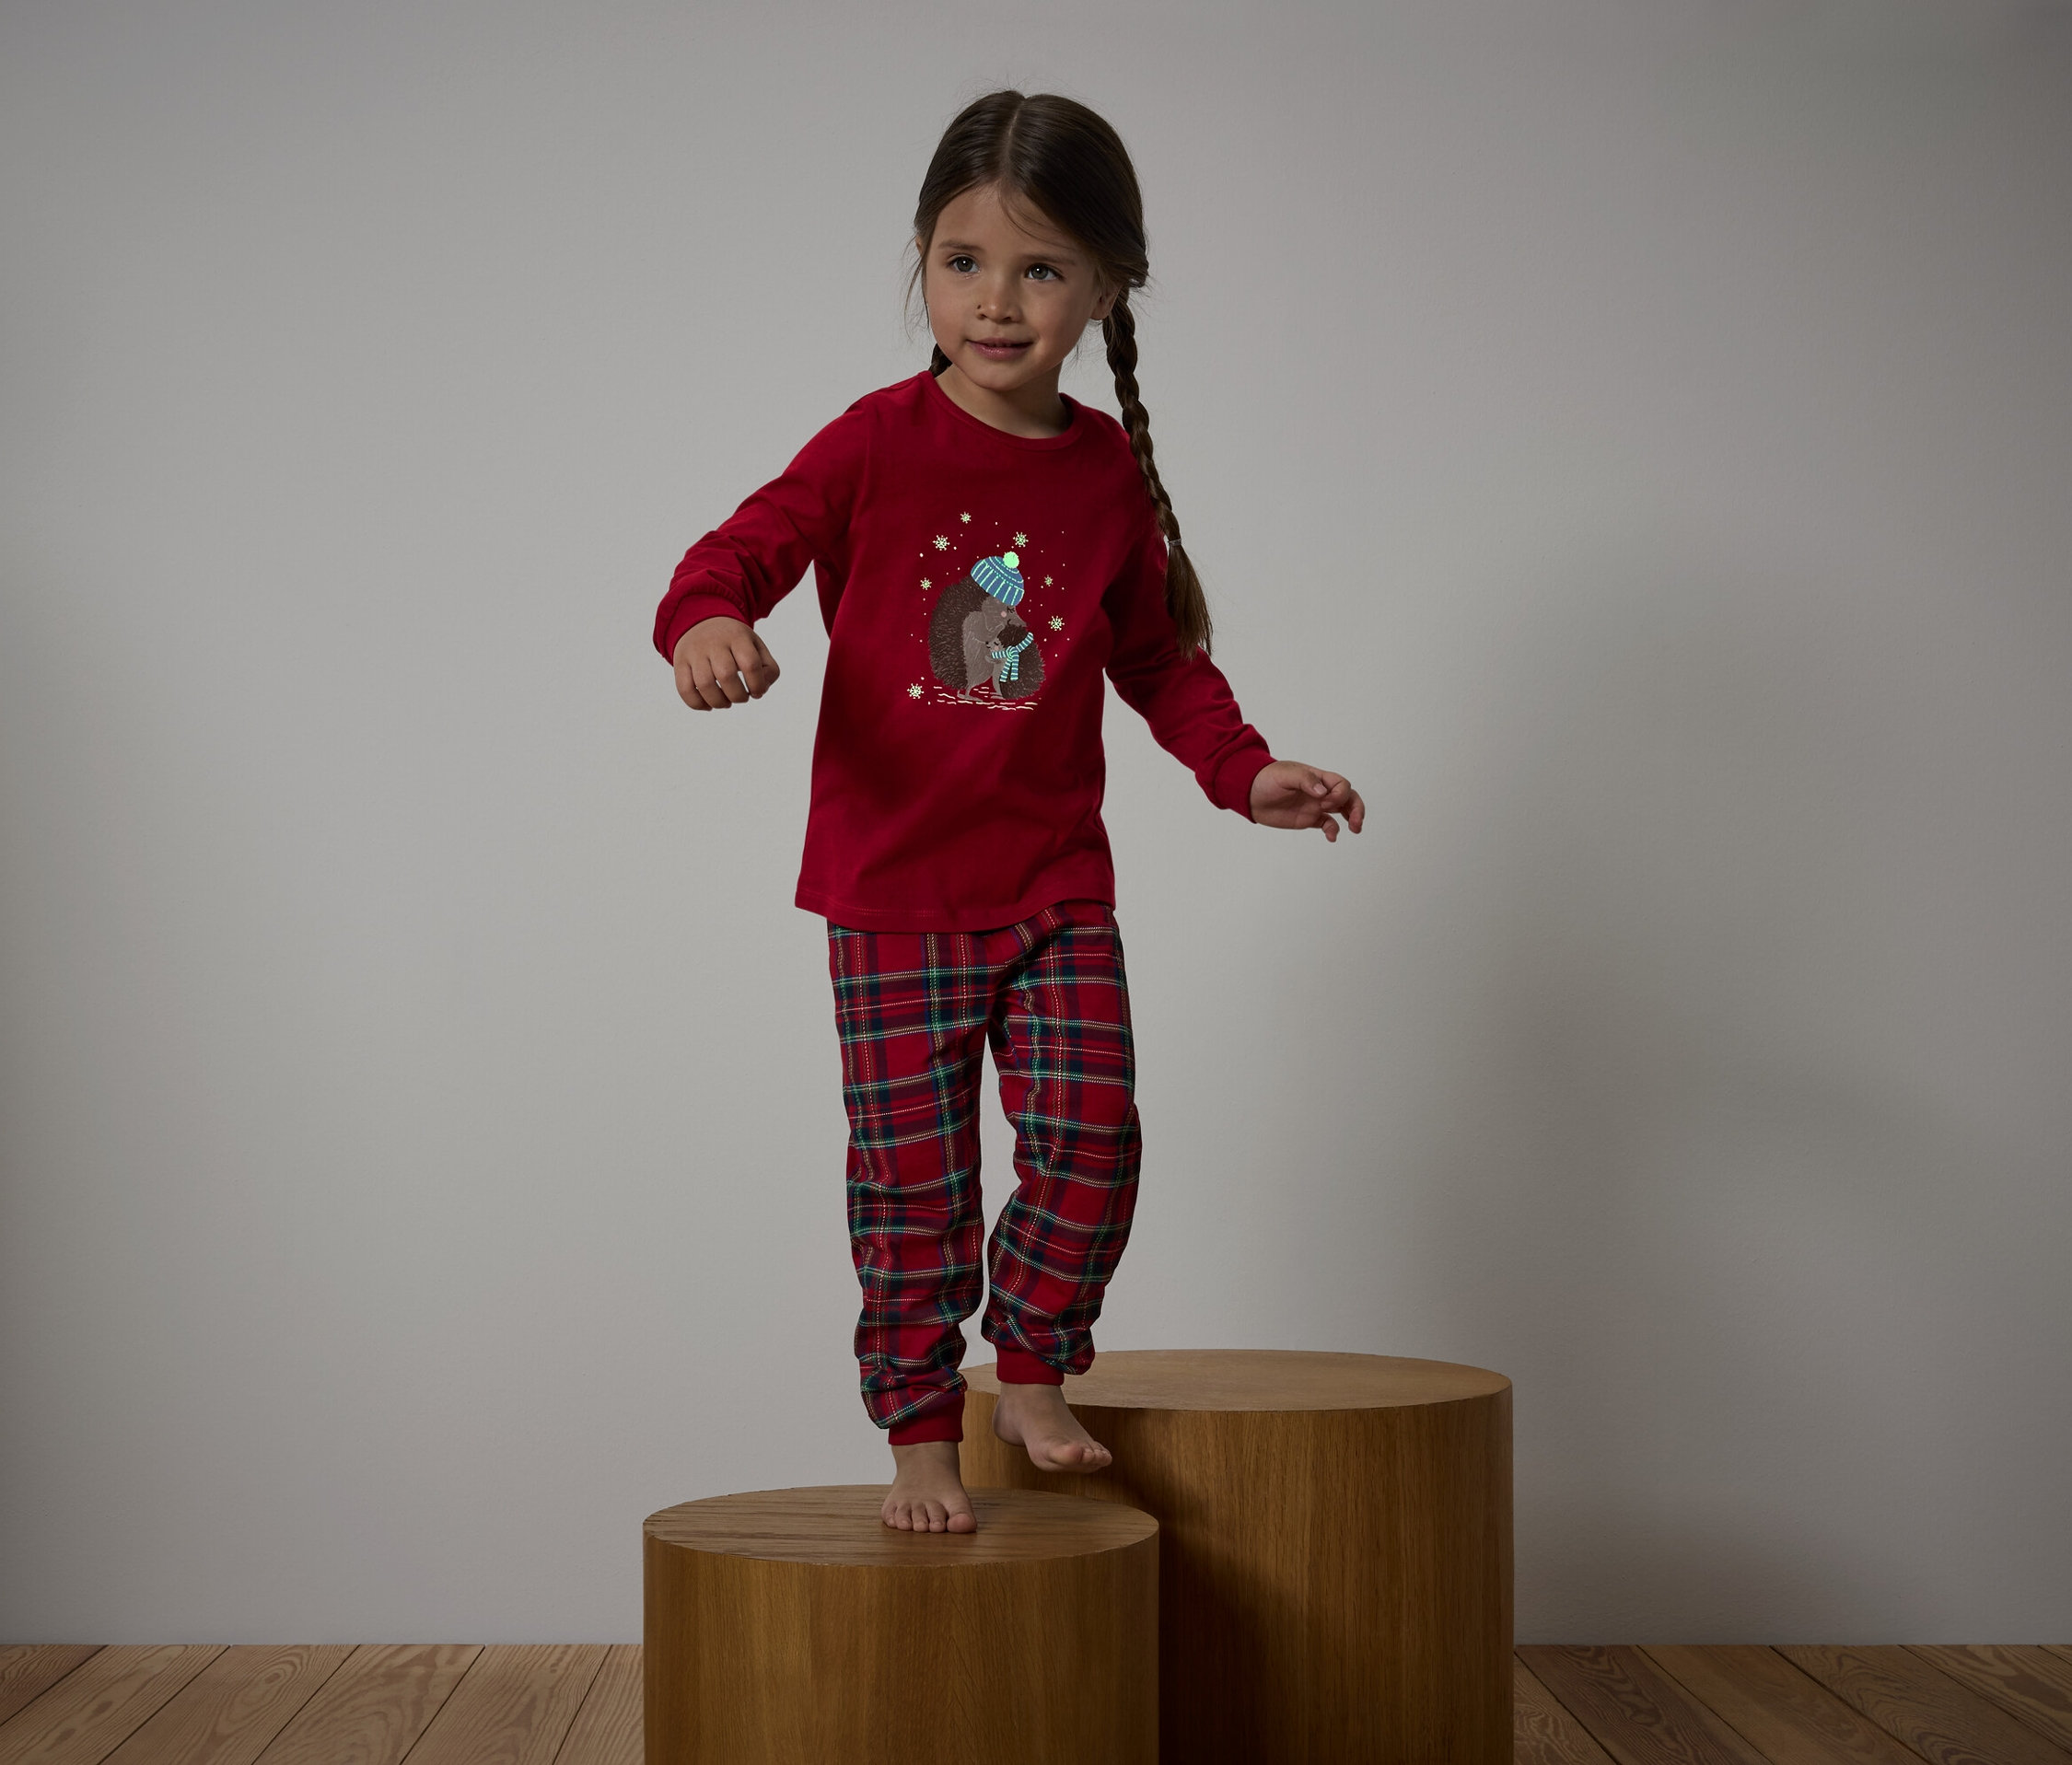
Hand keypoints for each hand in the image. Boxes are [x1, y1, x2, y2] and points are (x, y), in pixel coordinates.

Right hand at [674, 615, 779, 709]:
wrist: (701, 620)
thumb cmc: (735, 642)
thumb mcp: (756, 646)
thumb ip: (768, 669)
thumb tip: (761, 690)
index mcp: (737, 636)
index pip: (750, 664)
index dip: (757, 685)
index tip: (757, 691)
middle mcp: (714, 642)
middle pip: (726, 675)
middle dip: (738, 696)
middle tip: (741, 697)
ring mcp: (694, 652)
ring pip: (704, 684)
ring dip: (719, 703)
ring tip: (726, 702)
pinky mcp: (680, 662)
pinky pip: (685, 689)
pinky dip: (698, 704)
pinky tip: (709, 705)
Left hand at [1249, 760, 1364, 841]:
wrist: (1250, 794)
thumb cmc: (1267, 778)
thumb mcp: (1285, 774)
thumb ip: (1305, 780)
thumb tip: (1323, 792)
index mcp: (1318, 778)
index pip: (1341, 784)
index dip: (1339, 794)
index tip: (1323, 801)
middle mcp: (1321, 792)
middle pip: (1348, 797)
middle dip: (1357, 808)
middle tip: (1356, 822)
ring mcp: (1316, 806)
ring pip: (1342, 811)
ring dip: (1352, 818)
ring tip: (1355, 829)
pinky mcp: (1308, 819)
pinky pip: (1327, 825)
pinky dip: (1333, 831)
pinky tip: (1332, 837)